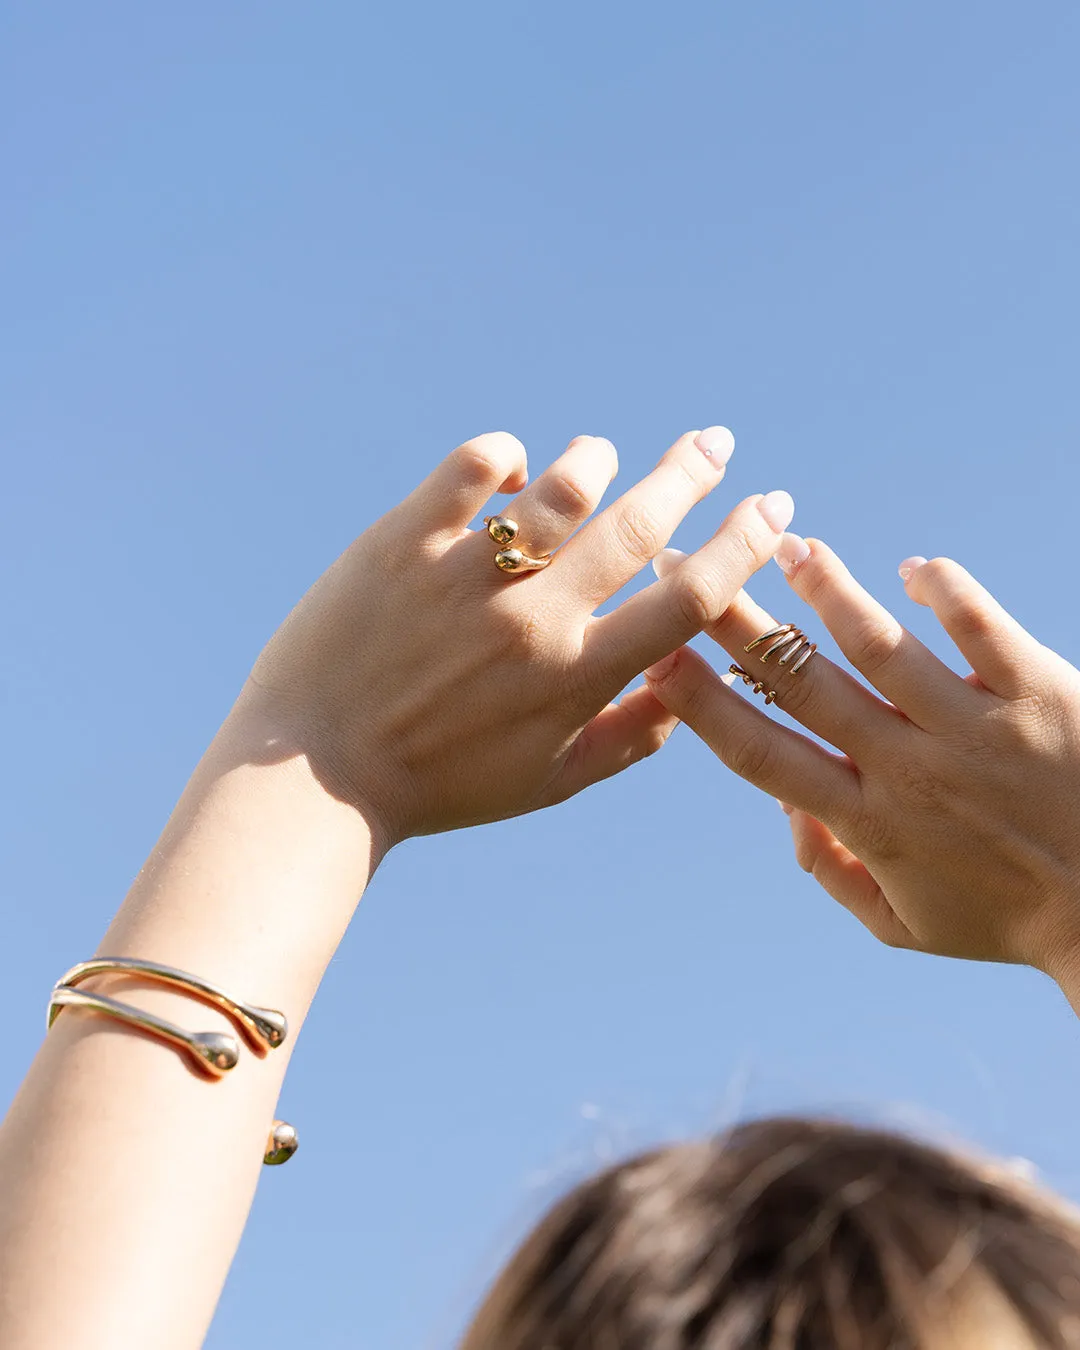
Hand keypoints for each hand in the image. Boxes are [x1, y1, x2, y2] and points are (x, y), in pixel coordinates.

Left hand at [244, 429, 793, 848]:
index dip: (741, 545)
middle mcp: (533, 620)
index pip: (688, 598)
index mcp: (576, 677)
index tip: (769, 507)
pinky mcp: (404, 542)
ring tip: (601, 456)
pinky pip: (475, 466)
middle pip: (639, 524)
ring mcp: (467, 576)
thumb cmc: (436, 786)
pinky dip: (504, 455)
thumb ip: (627, 740)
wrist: (309, 776)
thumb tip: (684, 687)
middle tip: (716, 442)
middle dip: (691, 474)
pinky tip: (507, 469)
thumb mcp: (545, 784)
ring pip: (563, 484)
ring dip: (594, 460)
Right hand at [645, 538, 1079, 986]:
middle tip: (688, 566)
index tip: (654, 655)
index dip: (698, 701)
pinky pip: (979, 626)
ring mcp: (974, 727)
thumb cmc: (1007, 920)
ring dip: (825, 587)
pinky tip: (915, 570)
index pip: (759, 752)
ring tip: (786, 543)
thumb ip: (828, 868)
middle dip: (732, 619)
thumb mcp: (901, 927)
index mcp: (868, 821)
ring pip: (879, 641)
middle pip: (799, 681)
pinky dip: (942, 589)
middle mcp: (909, 767)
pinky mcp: (1040, 692)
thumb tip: (781, 804)